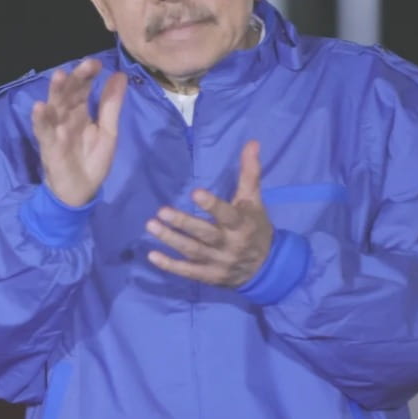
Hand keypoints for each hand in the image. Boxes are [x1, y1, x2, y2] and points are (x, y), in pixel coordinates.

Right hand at [31, 60, 126, 206]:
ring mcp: (55, 129)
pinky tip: (40, 106)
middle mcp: (66, 116)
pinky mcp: (48, 145)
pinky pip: (43, 130)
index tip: (96, 63)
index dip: (88, 75)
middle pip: (68, 93)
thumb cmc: (93, 161)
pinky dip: (40, 119)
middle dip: (75, 78)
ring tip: (59, 76)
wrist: (81, 191)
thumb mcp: (108, 132)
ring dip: (55, 92)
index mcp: (81, 112)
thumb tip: (120, 75)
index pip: (83, 88)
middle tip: (86, 64)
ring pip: (54, 107)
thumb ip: (111, 105)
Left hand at [146, 140, 273, 286]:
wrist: (266, 267)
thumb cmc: (255, 227)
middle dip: (183, 223)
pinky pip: (188, 272)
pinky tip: (152, 255)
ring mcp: (219, 262)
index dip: (212, 205)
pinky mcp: (209, 276)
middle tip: (161, 211)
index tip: (196, 193)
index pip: (227, 214)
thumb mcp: (254, 200)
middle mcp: (230, 245)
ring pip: (192, 251)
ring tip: (151, 225)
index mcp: (242, 224)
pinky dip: (170, 266)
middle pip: (205, 234)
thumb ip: (250, 172)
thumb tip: (252, 142)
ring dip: (170, 240)